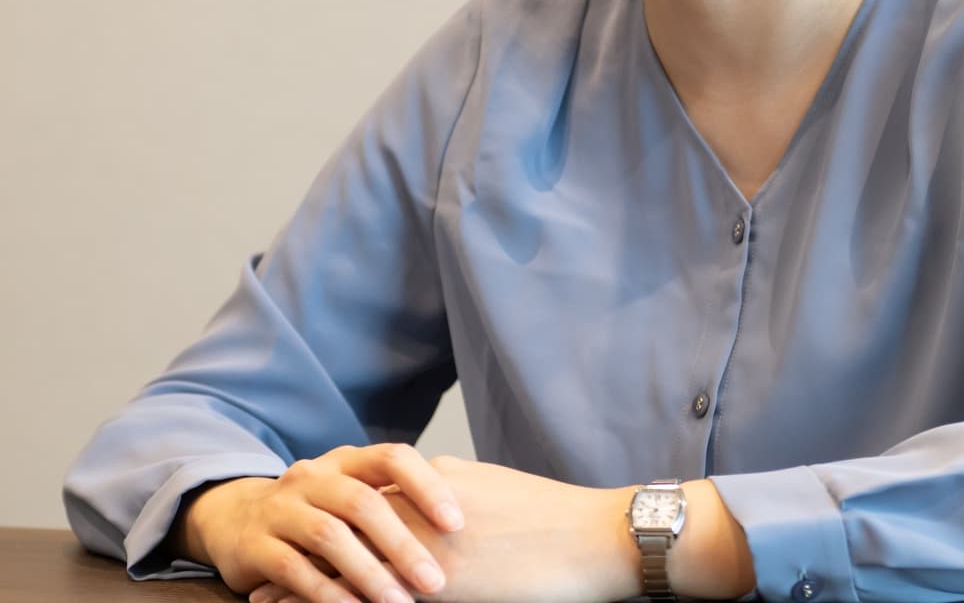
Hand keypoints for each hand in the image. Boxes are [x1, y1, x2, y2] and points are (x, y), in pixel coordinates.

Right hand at [173, 443, 463, 602]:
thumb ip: (391, 501)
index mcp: (346, 459)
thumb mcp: (351, 494)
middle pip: (363, 502)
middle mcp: (313, 475)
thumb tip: (460, 523)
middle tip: (435, 579)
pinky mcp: (256, 545)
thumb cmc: (318, 511)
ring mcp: (281, 508)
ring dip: (368, 574)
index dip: (426, 486)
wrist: (236, 518)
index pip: (393, 457)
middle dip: (402, 544)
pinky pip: (295, 569)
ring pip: (330, 537)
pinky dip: (327, 593)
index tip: (456, 522)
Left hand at [250, 458, 635, 602]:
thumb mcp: (498, 490)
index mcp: (441, 479)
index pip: (368, 490)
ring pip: (350, 563)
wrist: (595, 537)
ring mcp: (431, 547)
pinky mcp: (445, 586)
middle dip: (301, 543)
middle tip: (262, 561)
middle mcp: (426, 507)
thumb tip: (433, 493)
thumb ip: (455, 491)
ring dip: (304, 584)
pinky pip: (378, 599)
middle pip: (345, 522)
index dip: (326, 506)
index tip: (295, 517)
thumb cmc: (556, 517)